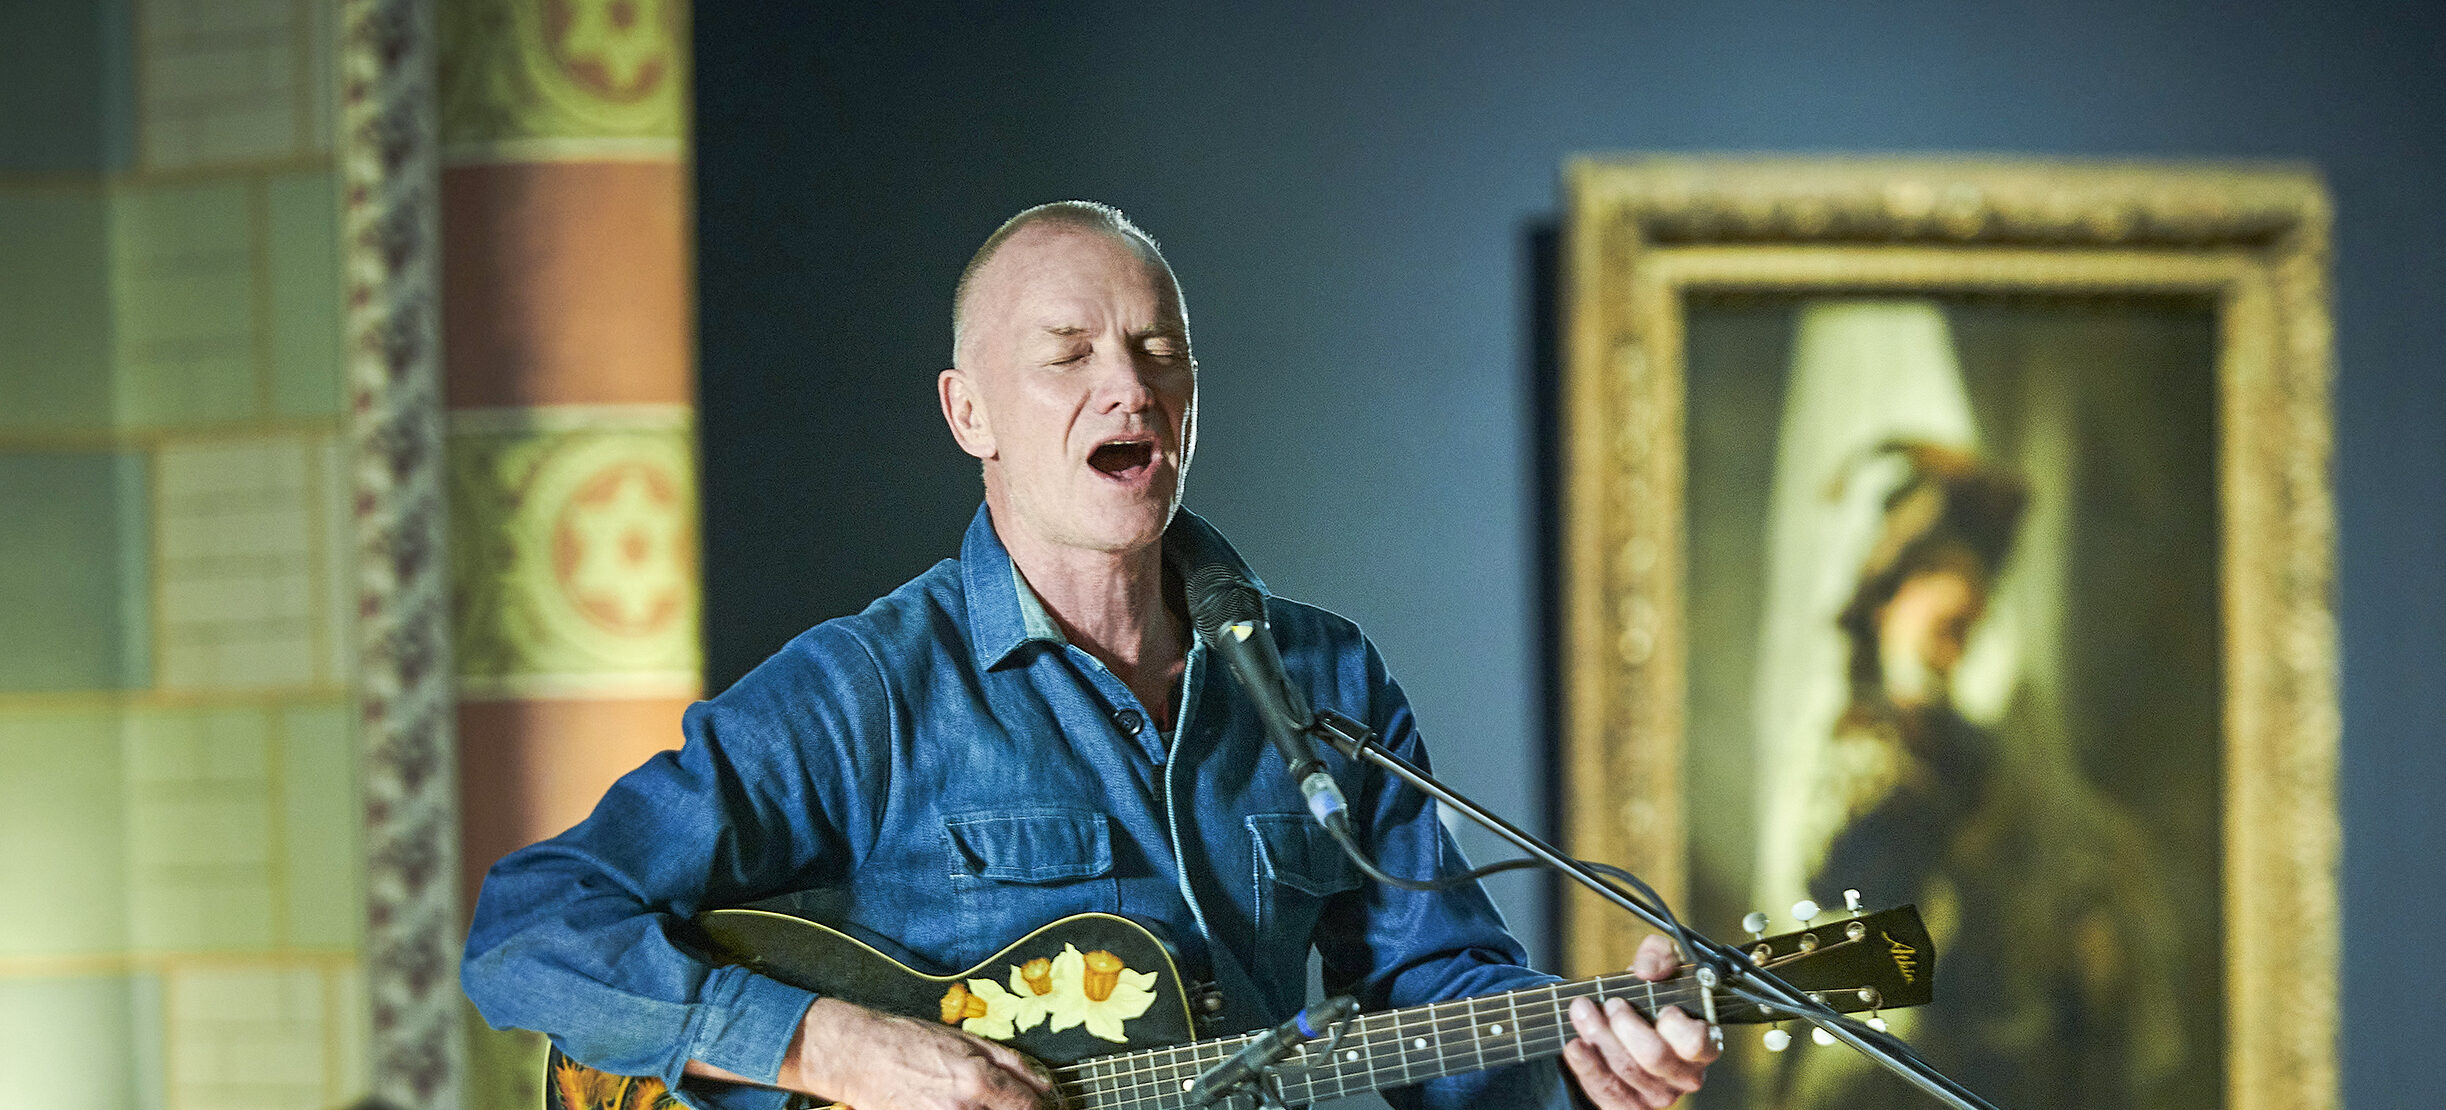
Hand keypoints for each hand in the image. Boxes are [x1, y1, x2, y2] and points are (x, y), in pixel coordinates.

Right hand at [784, 996, 1058, 1109]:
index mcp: (978, 1081)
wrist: (860, 1055)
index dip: (1046, 1108)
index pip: (1029, 1106)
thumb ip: (1011, 1063)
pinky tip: (968, 1109)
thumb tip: (1044, 1083)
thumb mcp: (967, 1040)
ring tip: (990, 1105)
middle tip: (1028, 1108)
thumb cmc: (910, 1041)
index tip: (1052, 1107)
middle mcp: (963, 1109)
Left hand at [1562, 934, 1719, 1109]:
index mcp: (1704, 1045)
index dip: (1675, 1024)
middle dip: (1625, 1025)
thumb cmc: (1649, 1001)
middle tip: (1611, 1003)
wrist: (1622, 1030)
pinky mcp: (1629, 1107)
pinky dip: (1586, 1065)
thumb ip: (1660, 955)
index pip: (1696, 1042)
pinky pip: (1606, 1091)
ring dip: (1598, 1036)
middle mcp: (1685, 1076)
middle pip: (1653, 1056)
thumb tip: (1649, 969)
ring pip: (1625, 1070)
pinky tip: (1573, 1044)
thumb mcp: (1657, 969)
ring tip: (1582, 1011)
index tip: (1660, 1005)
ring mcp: (1657, 1096)